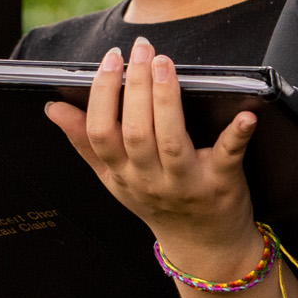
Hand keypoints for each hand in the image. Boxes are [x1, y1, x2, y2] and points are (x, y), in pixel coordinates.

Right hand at [46, 43, 261, 279]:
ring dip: (166, 101)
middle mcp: (150, 179)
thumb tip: (53, 107)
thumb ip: (84, 142)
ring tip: (165, 64)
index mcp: (122, 174)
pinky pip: (228, 157)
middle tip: (141, 49)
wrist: (204, 247)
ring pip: (170, 141)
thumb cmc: (157, 204)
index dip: (102, 95)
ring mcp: (186, 183)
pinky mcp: (222, 184)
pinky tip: (245, 115)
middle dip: (136, 87)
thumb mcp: (114, 178)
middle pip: (135, 132)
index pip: (101, 133)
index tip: (110, 60)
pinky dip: (236, 135)